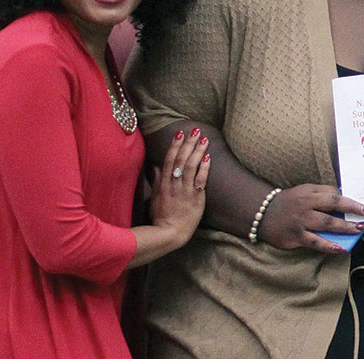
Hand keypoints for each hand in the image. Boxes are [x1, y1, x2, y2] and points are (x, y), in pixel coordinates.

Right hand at [150, 128, 210, 244]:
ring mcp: (185, 191)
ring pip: (190, 167)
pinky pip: (200, 180)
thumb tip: (155, 166)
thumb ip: (156, 181)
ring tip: (204, 139)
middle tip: (195, 130)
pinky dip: (204, 168)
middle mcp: (174, 184)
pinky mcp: (195, 198)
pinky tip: (208, 157)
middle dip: (188, 143)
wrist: (170, 233)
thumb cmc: (161, 216)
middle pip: (181, 160)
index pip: (169, 160)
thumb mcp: (155, 197)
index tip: (180, 133)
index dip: (174, 145)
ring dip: (197, 151)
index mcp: (164, 183)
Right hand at [258, 184, 363, 253]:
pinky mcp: (296, 237)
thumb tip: (344, 196)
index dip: (352, 202)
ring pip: (326, 225)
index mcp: (310, 194)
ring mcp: (301, 222)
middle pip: (332, 208)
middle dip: (352, 213)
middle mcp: (306, 206)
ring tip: (359, 231)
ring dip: (344, 228)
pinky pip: (315, 242)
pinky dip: (328, 246)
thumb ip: (323, 193)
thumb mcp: (304, 191)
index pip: (334, 196)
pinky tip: (340, 248)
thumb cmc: (289, 202)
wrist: (262, 213)